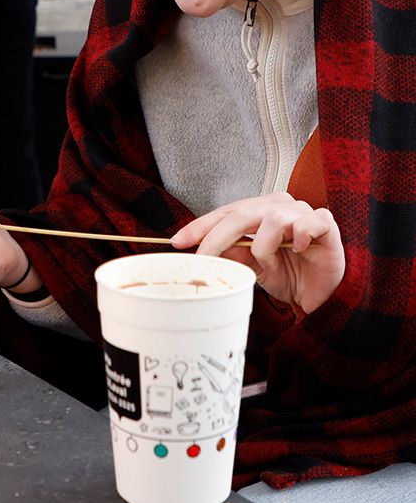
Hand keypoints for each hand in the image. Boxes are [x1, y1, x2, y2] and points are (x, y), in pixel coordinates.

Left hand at [170, 191, 344, 314]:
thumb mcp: (251, 267)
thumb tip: (202, 248)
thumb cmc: (288, 275)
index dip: (200, 226)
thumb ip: (231, 253)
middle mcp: (279, 206)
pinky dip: (299, 237)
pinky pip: (307, 223)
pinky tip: (299, 249)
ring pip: (271, 218)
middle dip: (217, 236)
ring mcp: (303, 212)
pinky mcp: (326, 224)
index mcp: (259, 211)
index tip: (178, 241)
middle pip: (241, 212)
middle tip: (203, 258)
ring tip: (270, 263)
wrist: (322, 296)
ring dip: (264, 246)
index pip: (225, 212)